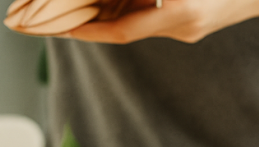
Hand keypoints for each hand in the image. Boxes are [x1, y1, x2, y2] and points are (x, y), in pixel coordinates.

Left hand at [64, 0, 254, 43]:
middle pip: (127, 28)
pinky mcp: (193, 27)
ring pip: (140, 22)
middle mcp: (183, 27)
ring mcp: (189, 30)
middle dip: (97, 21)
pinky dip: (137, 8)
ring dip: (115, 13)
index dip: (91, 31)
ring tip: (87, 4)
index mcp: (182, 12)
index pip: (122, 31)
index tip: (65, 31)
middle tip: (67, 13)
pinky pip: (155, 19)